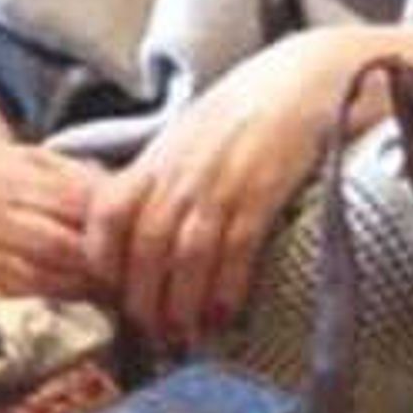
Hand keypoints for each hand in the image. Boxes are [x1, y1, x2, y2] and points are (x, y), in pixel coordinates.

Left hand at [86, 26, 386, 348]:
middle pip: (144, 246)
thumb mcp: (194, 138)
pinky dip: (226, 288)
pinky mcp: (263, 190)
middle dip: (145, 300)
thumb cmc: (253, 112)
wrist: (311, 76)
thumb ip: (165, 179)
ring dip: (184, 305)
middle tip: (154, 335)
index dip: (102, 259)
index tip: (113, 294)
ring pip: (185, 256)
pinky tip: (226, 314)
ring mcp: (221, 180)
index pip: (106, 213)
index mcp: (158, 157)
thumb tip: (143, 232)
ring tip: (188, 336)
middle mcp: (181, 170)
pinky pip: (234, 249)